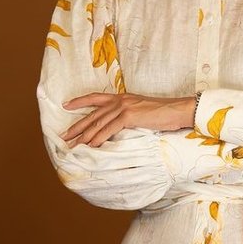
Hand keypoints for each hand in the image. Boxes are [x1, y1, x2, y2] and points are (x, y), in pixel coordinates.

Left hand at [60, 92, 194, 147]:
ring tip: (74, 145)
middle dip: (77, 126)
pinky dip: (99, 138)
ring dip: (85, 136)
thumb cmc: (164, 113)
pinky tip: (91, 146)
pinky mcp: (129, 115)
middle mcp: (120, 100)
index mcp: (122, 97)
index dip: (80, 101)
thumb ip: (127, 116)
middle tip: (64, 136)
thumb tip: (116, 127)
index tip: (66, 105)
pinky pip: (109, 129)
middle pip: (93, 114)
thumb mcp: (142, 111)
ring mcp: (124, 107)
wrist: (178, 110)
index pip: (96, 98)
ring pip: (99, 123)